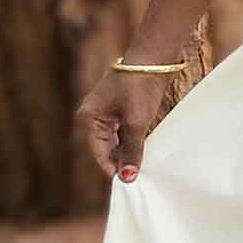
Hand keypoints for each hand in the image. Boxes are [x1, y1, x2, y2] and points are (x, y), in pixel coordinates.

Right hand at [76, 66, 173, 182]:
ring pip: (115, 141)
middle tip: (138, 177)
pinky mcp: (120, 108)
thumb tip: (127, 177)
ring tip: (142, 166)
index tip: (129, 184)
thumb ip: (131, 151)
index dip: (112, 169)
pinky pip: (122, 132)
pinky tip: (143, 150)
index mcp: (89, 118)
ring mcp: (107, 111)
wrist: (154, 59)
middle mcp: (94, 116)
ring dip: (127, 152)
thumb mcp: (136, 123)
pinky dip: (132, 141)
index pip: (98, 153)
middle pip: (105, 148)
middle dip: (120, 162)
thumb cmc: (139, 88)